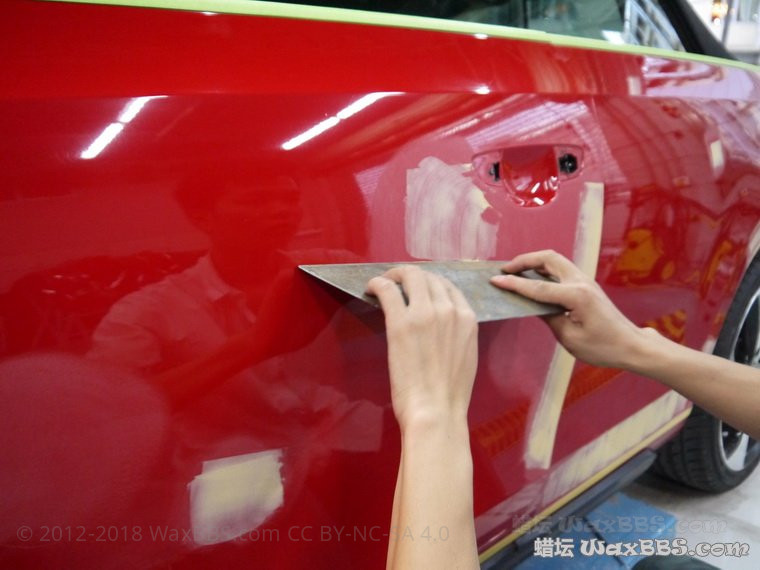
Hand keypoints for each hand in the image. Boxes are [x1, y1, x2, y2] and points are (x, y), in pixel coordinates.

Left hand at [366, 266, 477, 430]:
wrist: (436, 410)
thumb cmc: (448, 393)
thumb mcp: (465, 355)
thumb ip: (456, 333)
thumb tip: (440, 326)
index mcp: (467, 318)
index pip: (448, 286)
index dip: (429, 283)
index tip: (416, 289)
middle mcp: (449, 310)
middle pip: (428, 276)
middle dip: (410, 276)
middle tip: (395, 283)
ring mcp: (425, 313)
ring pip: (409, 276)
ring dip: (393, 275)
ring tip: (382, 283)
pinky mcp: (401, 322)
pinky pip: (387, 289)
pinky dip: (377, 283)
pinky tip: (371, 288)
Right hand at [490, 250, 655, 368]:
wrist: (630, 345)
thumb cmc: (603, 347)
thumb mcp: (570, 337)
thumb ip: (548, 317)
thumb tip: (533, 304)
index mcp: (576, 295)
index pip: (537, 286)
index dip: (514, 283)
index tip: (495, 280)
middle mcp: (581, 282)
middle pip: (548, 258)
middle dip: (524, 260)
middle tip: (505, 270)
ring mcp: (585, 280)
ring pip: (555, 260)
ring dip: (534, 262)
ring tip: (516, 272)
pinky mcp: (586, 285)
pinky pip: (561, 269)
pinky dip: (544, 269)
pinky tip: (534, 279)